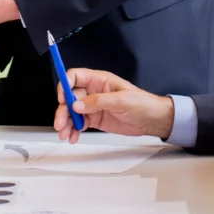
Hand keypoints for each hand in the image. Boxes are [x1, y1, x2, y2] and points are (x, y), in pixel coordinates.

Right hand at [54, 69, 174, 142]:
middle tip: (61, 124)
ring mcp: (93, 106)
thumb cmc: (142, 103)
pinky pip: (78, 123)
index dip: (65, 85)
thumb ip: (98, 102)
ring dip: (65, 123)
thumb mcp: (121, 100)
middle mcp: (93, 92)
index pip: (75, 77)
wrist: (152, 120)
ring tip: (65, 134)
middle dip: (63, 110)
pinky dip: (73, 130)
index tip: (62, 98)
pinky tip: (73, 137)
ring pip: (72, 112)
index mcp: (100, 81)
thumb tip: (76, 105)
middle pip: (70, 97)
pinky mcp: (95, 119)